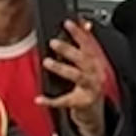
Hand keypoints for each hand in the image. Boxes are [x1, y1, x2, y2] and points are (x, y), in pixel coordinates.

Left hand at [44, 20, 112, 135]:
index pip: (88, 45)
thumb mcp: (89, 65)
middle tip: (53, 43)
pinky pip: (65, 101)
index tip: (68, 23)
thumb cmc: (89, 85)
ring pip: (77, 77)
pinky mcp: (81, 103)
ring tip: (47, 62)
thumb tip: (84, 23)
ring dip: (62, 68)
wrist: (94, 112)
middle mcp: (96, 75)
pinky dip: (51, 100)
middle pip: (84, 60)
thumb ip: (86, 45)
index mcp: (96, 63)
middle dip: (69, 50)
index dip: (79, 33)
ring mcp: (90, 89)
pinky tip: (39, 99)